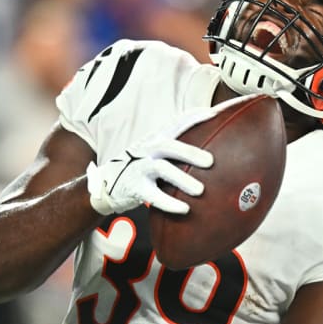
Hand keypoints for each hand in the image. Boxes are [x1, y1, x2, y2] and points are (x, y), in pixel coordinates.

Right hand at [85, 94, 256, 214]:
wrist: (107, 183)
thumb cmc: (141, 167)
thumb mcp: (156, 152)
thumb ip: (178, 149)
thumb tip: (215, 149)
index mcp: (156, 138)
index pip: (177, 122)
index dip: (195, 116)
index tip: (215, 114)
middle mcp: (147, 149)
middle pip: (169, 145)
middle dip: (190, 152)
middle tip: (211, 161)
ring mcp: (139, 167)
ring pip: (161, 169)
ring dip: (182, 179)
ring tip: (200, 190)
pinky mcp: (134, 187)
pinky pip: (153, 195)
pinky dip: (169, 202)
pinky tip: (184, 209)